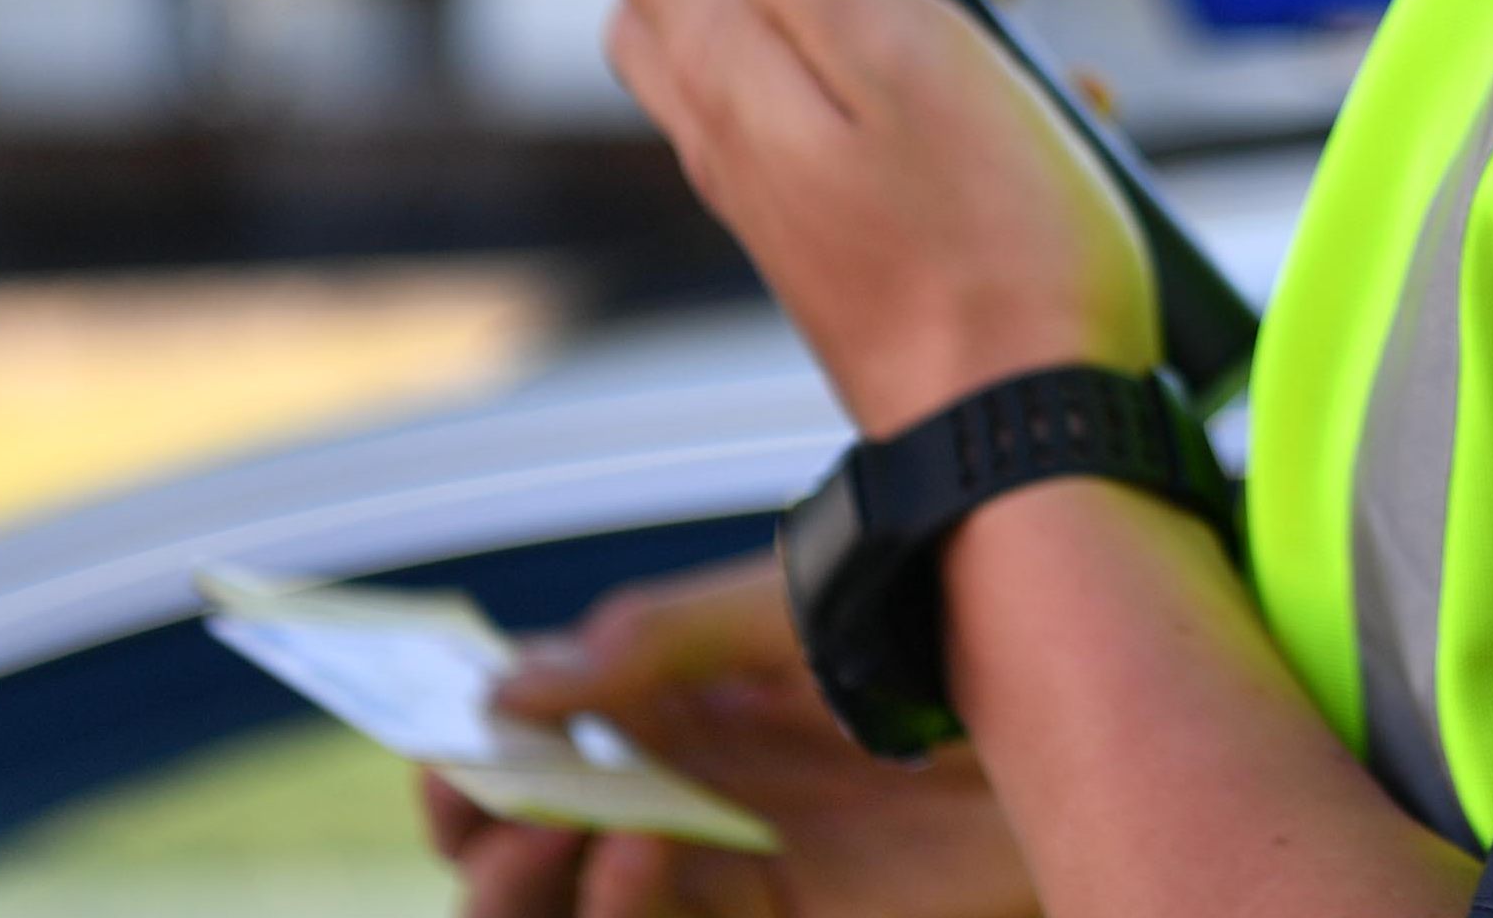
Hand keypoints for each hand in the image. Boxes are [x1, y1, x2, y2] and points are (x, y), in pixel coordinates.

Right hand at [421, 557, 1036, 917]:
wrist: (1049, 660)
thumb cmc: (914, 608)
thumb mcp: (775, 606)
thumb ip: (648, 644)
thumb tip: (504, 686)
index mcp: (659, 709)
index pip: (521, 765)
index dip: (461, 776)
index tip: (443, 761)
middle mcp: (678, 794)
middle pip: (527, 866)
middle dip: (487, 856)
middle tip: (501, 817)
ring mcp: (730, 863)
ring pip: (586, 916)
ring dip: (539, 896)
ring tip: (559, 839)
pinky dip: (633, 908)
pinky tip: (639, 850)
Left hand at [463, 0, 1155, 433]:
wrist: (1021, 440)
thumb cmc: (991, 258)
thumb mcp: (916, 59)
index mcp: (726, 61)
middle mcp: (725, 122)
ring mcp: (773, 184)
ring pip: (765, 35)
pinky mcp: (829, 231)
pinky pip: (839, 106)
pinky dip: (915, 72)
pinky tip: (1018, 103)